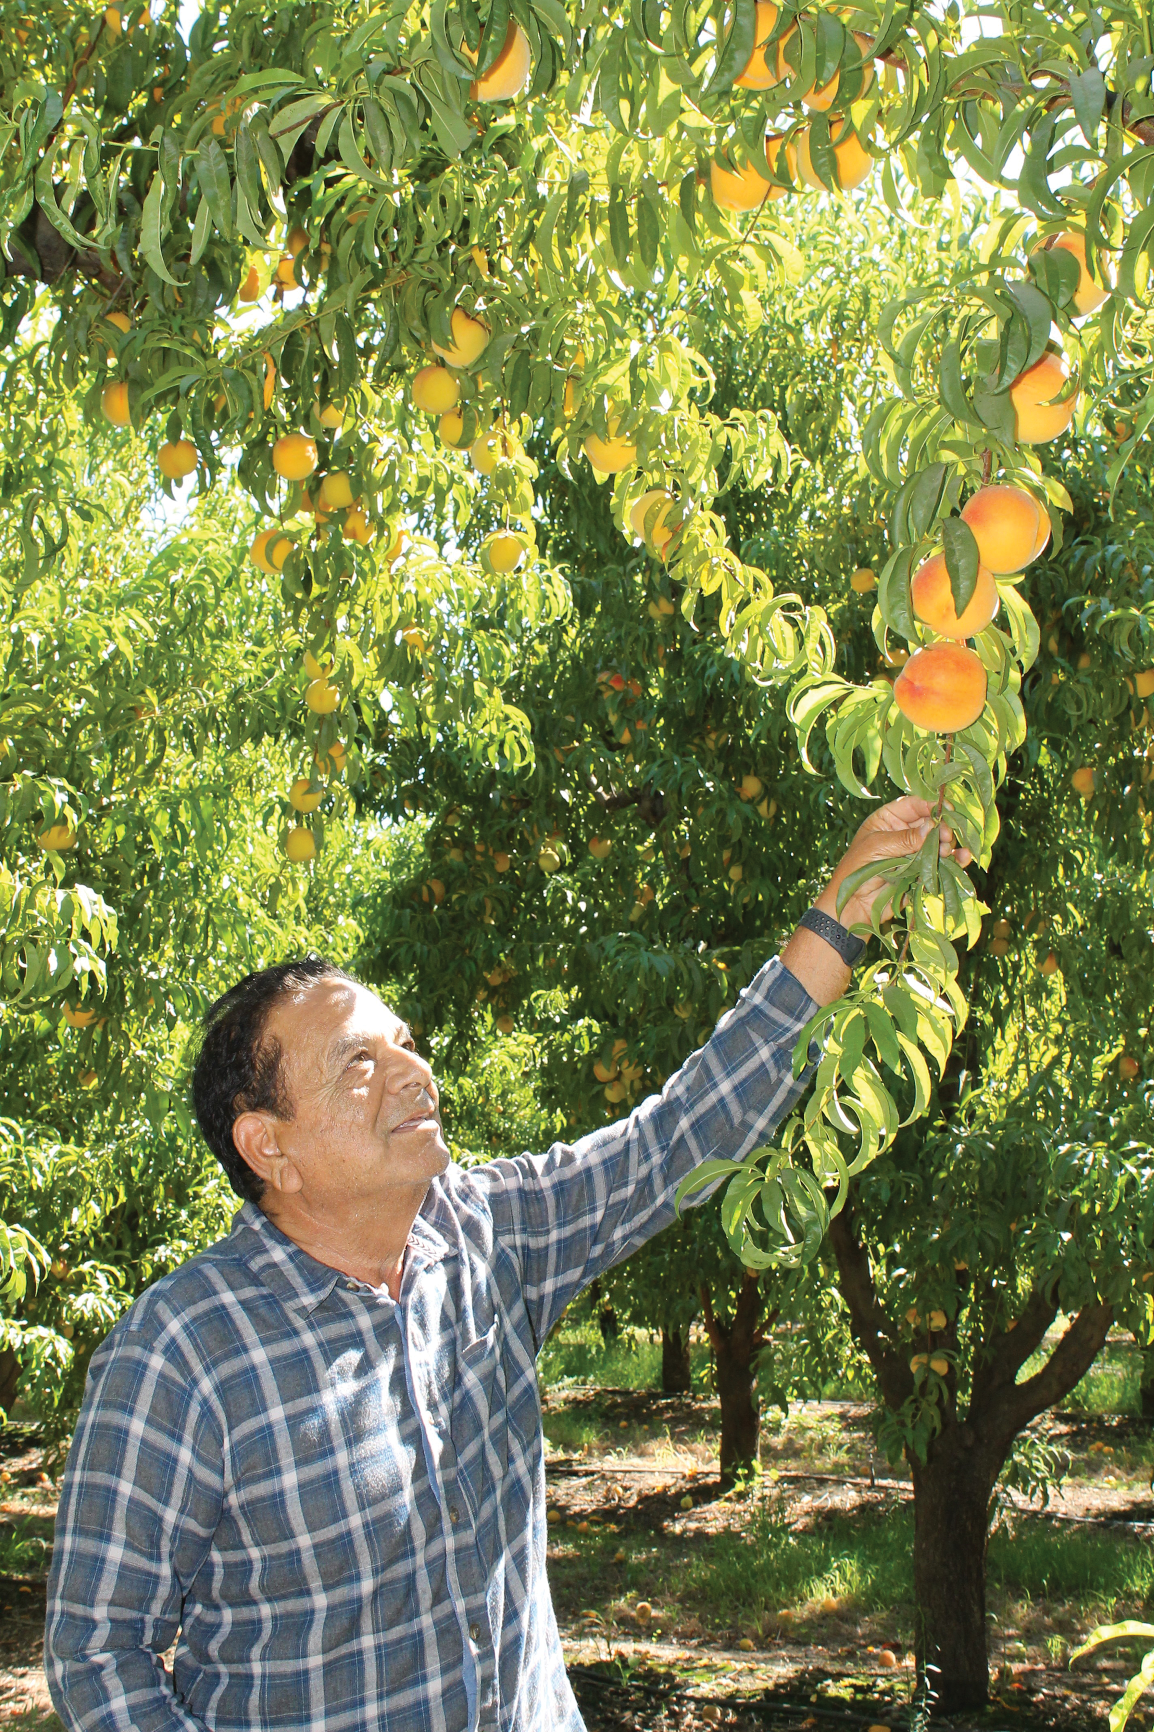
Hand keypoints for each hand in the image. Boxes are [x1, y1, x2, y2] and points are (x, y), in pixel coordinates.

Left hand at [815, 796, 973, 930]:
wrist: (854, 904)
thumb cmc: (857, 869)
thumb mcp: (878, 847)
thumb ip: (905, 838)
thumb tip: (931, 826)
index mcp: (888, 820)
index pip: (913, 805)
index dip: (929, 806)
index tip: (946, 810)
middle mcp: (903, 833)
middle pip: (929, 824)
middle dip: (940, 828)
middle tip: (946, 836)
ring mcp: (913, 852)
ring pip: (937, 843)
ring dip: (946, 845)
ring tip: (946, 851)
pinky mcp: (921, 871)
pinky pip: (940, 862)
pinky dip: (954, 860)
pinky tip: (963, 858)